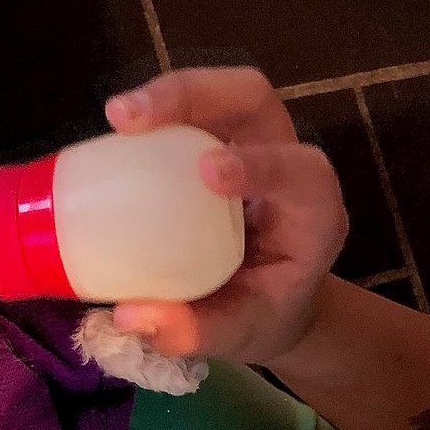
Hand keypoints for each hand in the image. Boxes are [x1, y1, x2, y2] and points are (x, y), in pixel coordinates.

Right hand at [105, 66, 347, 364]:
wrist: (273, 304)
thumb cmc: (265, 316)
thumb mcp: (240, 335)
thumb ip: (196, 331)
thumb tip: (128, 315)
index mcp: (311, 214)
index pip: (300, 172)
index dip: (260, 162)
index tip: (208, 172)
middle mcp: (287, 165)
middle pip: (255, 100)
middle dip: (197, 96)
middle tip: (132, 119)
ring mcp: (254, 144)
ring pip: (223, 94)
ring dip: (171, 94)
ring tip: (117, 116)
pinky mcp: (220, 142)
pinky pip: (193, 113)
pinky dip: (157, 114)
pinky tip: (118, 131)